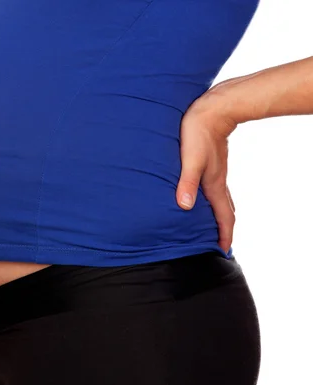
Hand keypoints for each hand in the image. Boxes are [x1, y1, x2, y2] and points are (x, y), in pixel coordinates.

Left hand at [175, 84, 239, 253]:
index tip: (223, 250)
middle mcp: (217, 181)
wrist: (212, 108)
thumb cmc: (198, 133)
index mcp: (214, 184)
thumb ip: (186, 183)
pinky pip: (214, 188)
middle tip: (219, 243)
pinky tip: (202, 197)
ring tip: (212, 226)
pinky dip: (212, 199)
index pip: (224, 216)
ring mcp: (216, 172)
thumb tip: (184, 207)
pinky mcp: (211, 163)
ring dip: (218, 214)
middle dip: (224, 229)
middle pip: (225, 210)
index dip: (224, 234)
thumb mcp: (190, 159)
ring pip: (220, 199)